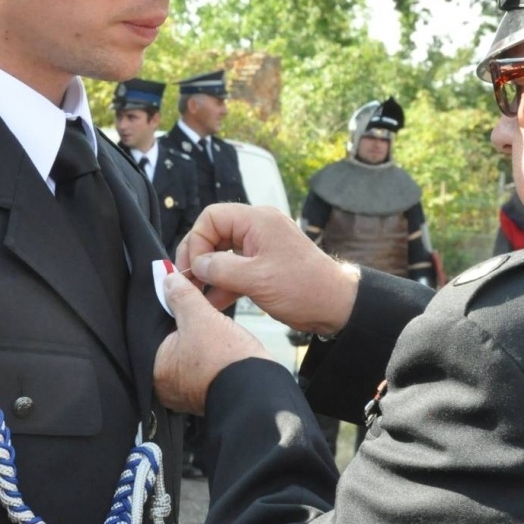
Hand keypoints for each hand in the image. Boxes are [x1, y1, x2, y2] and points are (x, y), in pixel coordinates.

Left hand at [154, 272, 272, 414]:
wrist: (260, 390)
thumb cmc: (226, 360)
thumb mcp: (201, 317)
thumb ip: (182, 296)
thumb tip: (169, 280)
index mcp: (155, 370)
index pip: (153, 331)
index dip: (167, 309)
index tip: (179, 296)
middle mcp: (166, 386)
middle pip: (170, 342)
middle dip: (183, 325)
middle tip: (198, 312)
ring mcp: (186, 392)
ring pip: (188, 353)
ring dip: (198, 338)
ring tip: (213, 327)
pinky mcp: (206, 393)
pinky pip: (202, 366)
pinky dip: (209, 353)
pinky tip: (220, 343)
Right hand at [175, 204, 360, 333]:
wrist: (336, 306)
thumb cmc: (304, 287)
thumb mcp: (256, 279)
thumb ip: (220, 269)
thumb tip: (196, 266)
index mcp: (256, 221)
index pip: (212, 218)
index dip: (197, 241)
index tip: (194, 267)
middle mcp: (257, 228)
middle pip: (214, 234)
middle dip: (199, 257)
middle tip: (187, 280)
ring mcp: (260, 247)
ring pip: (222, 253)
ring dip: (208, 273)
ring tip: (195, 294)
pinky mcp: (263, 266)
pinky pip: (234, 269)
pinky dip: (222, 283)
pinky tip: (212, 302)